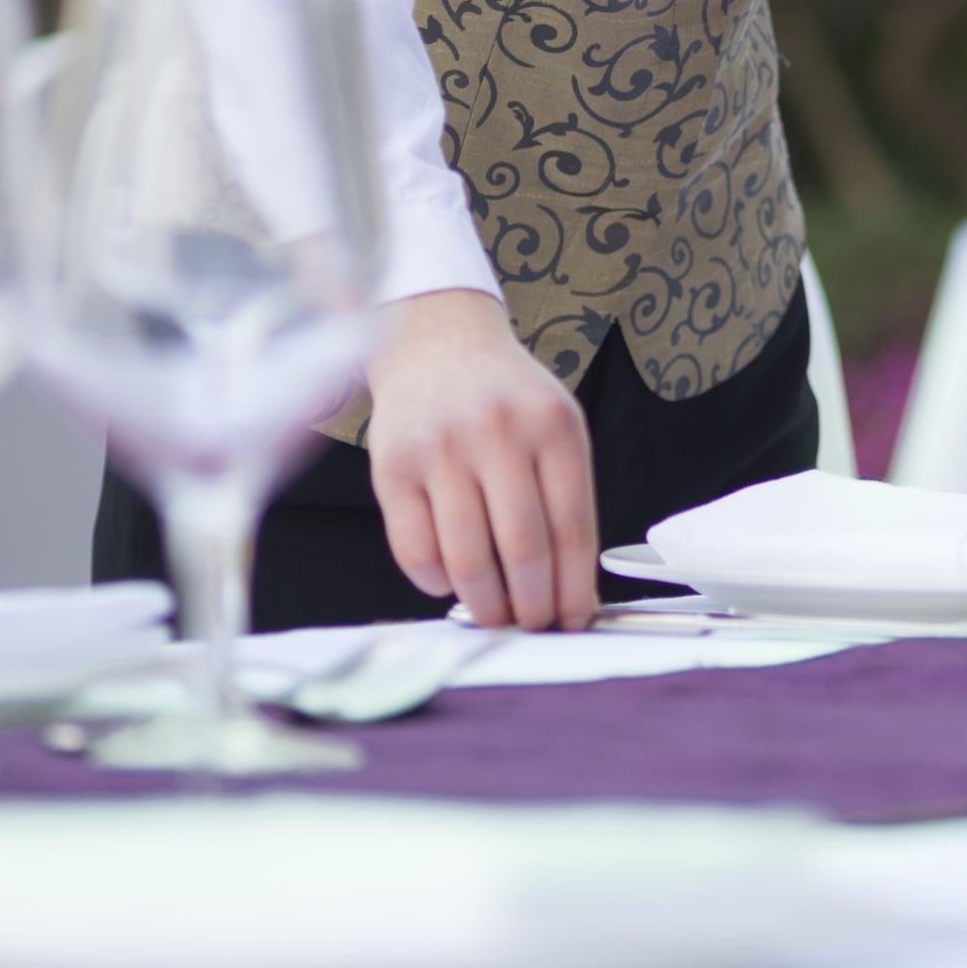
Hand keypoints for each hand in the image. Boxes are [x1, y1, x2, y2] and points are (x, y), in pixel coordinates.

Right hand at [361, 290, 598, 630]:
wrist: (437, 341)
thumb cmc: (505, 397)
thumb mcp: (554, 424)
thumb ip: (564, 494)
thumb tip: (569, 588)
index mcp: (552, 426)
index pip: (572, 527)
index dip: (574, 587)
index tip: (575, 620)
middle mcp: (497, 434)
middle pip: (522, 548)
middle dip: (532, 605)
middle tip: (533, 626)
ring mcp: (441, 449)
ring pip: (467, 557)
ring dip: (485, 604)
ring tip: (496, 616)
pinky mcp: (391, 467)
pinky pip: (414, 549)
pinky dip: (435, 581)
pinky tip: (450, 582)